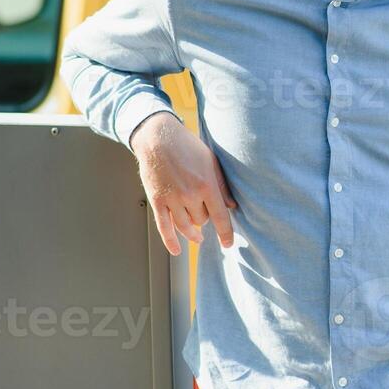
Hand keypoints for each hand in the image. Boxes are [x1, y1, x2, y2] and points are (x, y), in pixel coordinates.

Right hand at [130, 112, 237, 254]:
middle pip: (202, 221)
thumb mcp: (210, 162)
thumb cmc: (187, 147)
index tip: (228, 244)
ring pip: (185, 226)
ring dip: (192, 232)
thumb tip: (232, 205)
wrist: (158, 138)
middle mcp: (189, 195)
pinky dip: (170, 241)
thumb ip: (221, 185)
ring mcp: (172, 199)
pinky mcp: (157, 201)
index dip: (226, 233)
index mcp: (206, 185)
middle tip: (204, 211)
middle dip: (205, 218)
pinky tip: (177, 250)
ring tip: (197, 236)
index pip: (220, 217)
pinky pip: (164, 227)